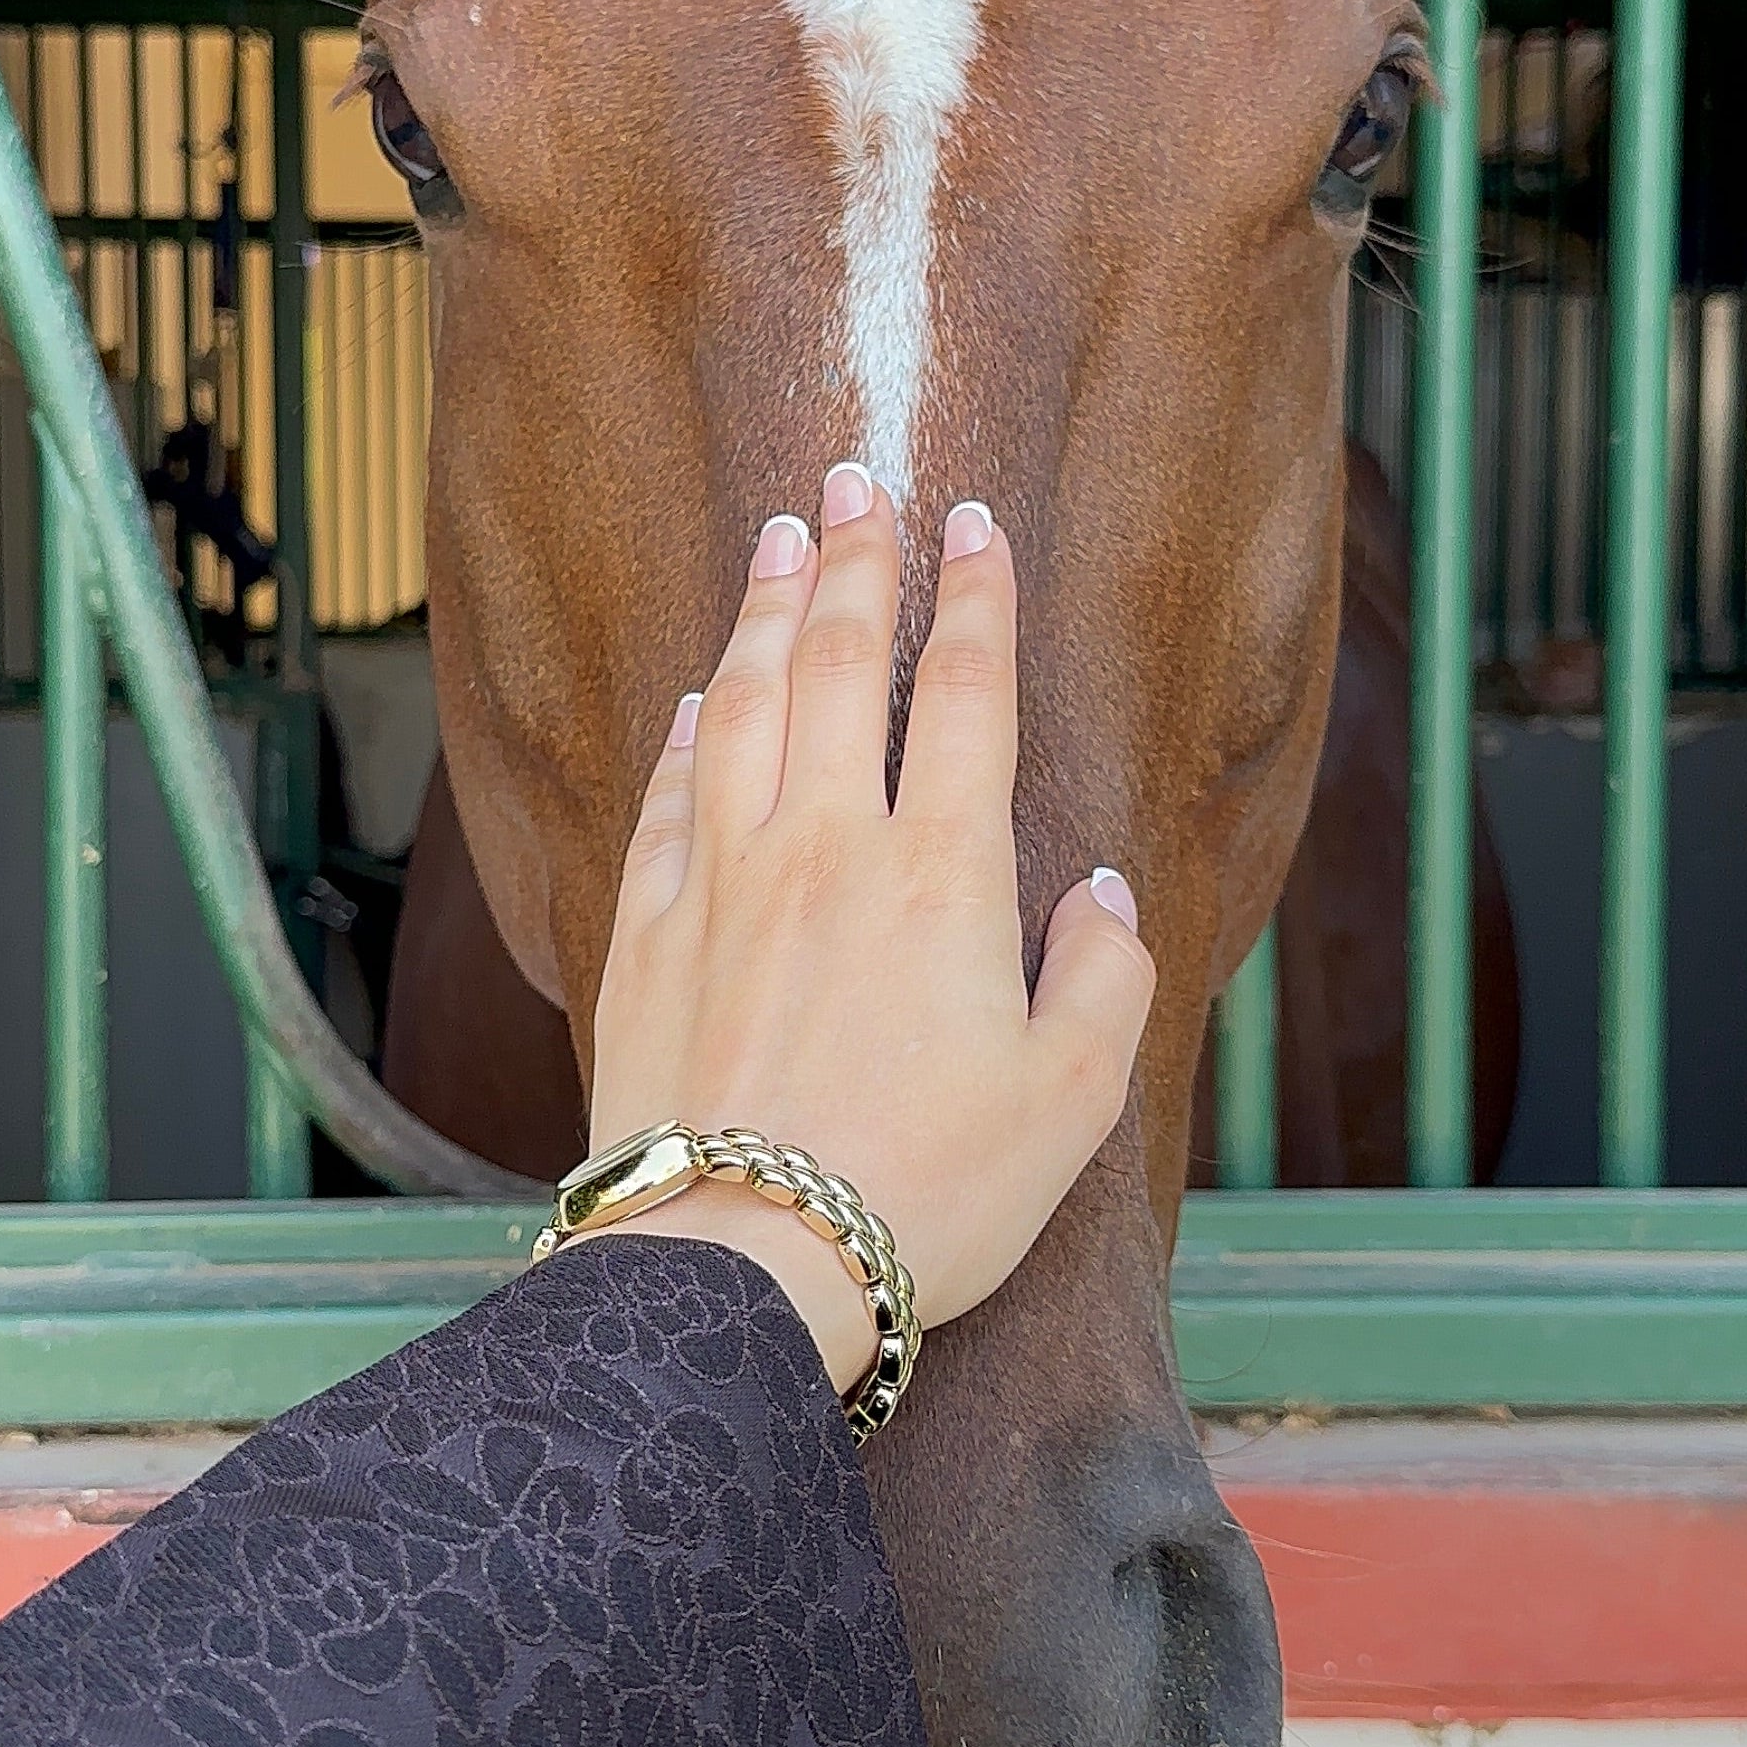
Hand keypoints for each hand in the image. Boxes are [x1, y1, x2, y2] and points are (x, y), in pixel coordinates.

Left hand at [589, 462, 1155, 1396]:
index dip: (978, 599)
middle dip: (858, 561)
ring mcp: (721, 884)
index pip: (970, 697)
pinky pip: (667, 797)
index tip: (975, 523)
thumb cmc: (923, 1197)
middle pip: (844, 666)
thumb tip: (1102, 895)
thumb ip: (1104, 982)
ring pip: (745, 705)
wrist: (741, 1267)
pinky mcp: (642, 937)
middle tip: (859, 478)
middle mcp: (826, 849)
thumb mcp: (1069, 1105)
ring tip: (781, 539)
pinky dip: (690, 731)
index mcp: (944, 877)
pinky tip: (702, 700)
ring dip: (767, 612)